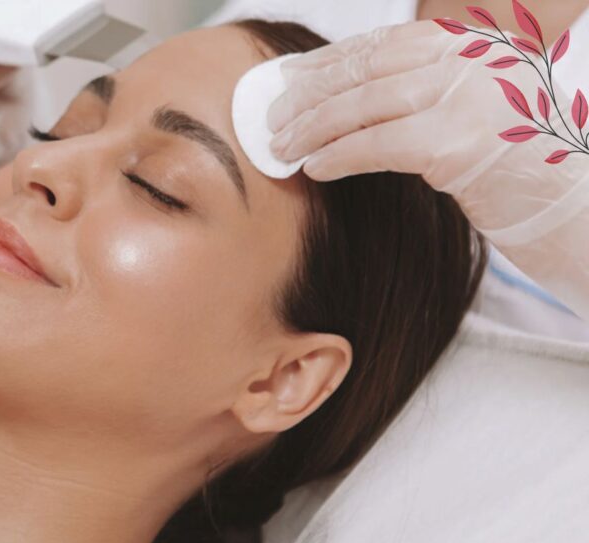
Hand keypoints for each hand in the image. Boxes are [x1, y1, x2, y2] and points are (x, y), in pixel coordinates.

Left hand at [267, 20, 588, 317]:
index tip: (288, 78)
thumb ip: (422, 91)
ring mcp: (473, 94)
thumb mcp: (473, 110)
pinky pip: (380, 144)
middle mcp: (476, 57)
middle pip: (369, 69)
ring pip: (367, 104)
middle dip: (310, 94)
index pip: (385, 44)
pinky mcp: (463, 142)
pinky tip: (313, 169)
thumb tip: (336, 96)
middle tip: (271, 118)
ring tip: (282, 148)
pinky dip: (339, 155)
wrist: (572, 213)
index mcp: (476, 43)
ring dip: (314, 127)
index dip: (329, 62)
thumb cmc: (515, 169)